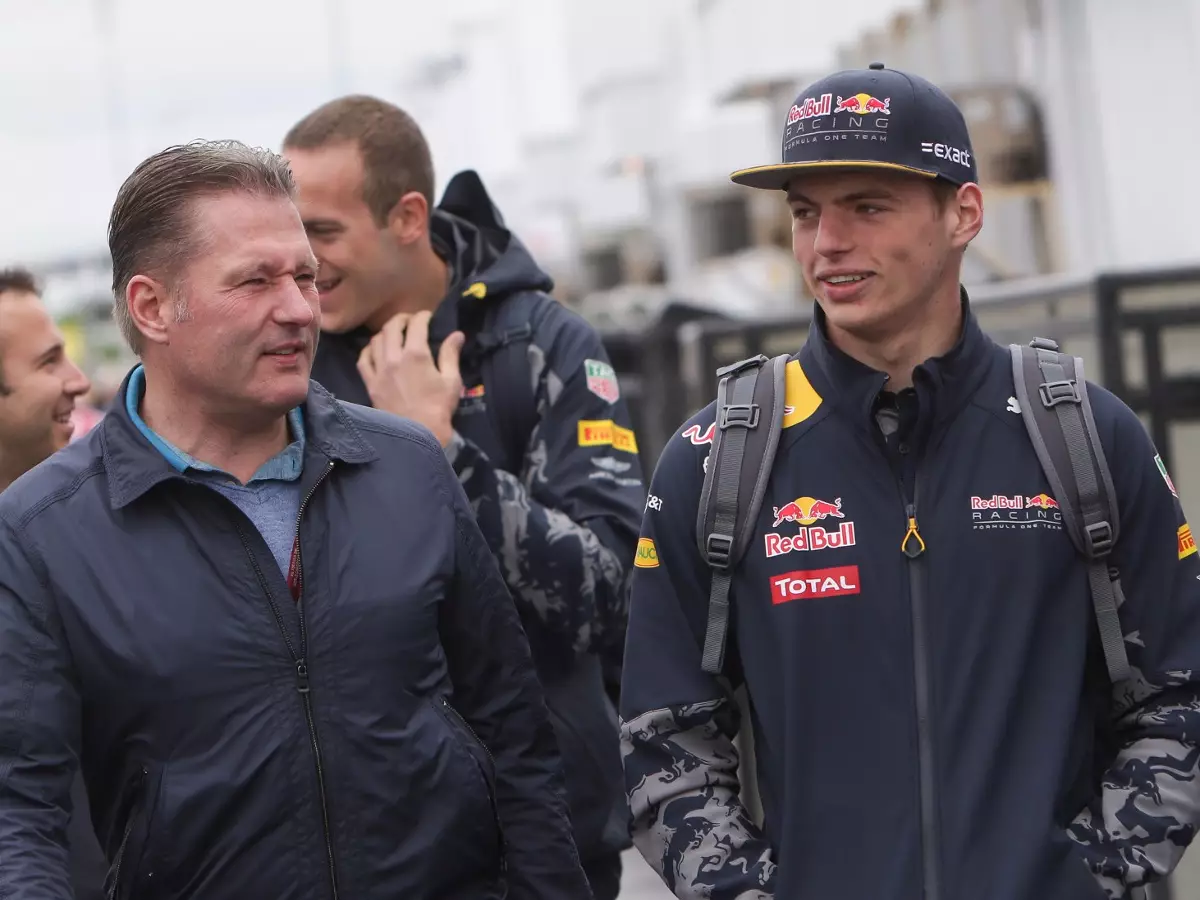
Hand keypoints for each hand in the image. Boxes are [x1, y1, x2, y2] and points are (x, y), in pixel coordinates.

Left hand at [357, 310, 464, 446]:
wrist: (418, 434)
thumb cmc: (438, 407)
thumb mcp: (452, 380)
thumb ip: (451, 354)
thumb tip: (457, 334)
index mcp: (416, 354)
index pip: (416, 324)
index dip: (423, 316)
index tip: (428, 316)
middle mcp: (394, 357)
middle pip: (392, 327)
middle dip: (402, 319)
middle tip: (410, 321)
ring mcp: (379, 370)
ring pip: (376, 340)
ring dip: (386, 332)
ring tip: (394, 334)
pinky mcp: (370, 383)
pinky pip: (363, 359)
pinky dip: (369, 350)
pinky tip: (376, 351)